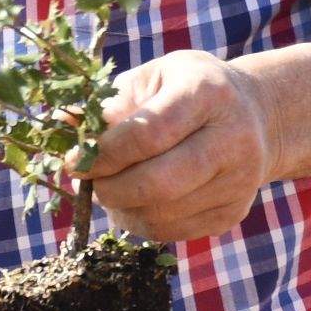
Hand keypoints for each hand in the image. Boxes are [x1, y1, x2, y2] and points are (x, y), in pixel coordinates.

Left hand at [83, 50, 273, 242]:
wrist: (253, 115)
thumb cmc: (185, 90)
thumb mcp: (150, 80)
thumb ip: (108, 105)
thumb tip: (57, 125)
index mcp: (207, 93)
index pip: (148, 133)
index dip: (104, 153)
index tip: (74, 159)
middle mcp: (233, 139)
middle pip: (160, 182)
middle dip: (110, 188)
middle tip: (88, 182)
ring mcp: (238, 182)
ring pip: (164, 213)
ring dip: (122, 208)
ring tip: (109, 188)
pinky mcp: (232, 213)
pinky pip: (173, 231)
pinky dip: (141, 221)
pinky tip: (134, 200)